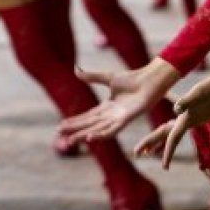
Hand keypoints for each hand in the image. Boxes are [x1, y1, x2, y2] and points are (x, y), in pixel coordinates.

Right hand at [59, 58, 179, 145]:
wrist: (149, 79)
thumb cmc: (132, 78)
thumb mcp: (108, 78)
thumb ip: (91, 76)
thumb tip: (75, 69)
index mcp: (106, 107)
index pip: (87, 117)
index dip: (74, 122)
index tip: (60, 126)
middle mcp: (110, 115)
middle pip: (89, 125)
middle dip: (75, 131)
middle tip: (60, 137)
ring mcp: (118, 119)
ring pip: (97, 130)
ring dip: (84, 135)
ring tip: (71, 140)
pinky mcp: (125, 120)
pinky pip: (112, 130)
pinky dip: (101, 134)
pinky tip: (90, 137)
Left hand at [134, 71, 209, 169]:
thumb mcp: (203, 90)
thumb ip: (188, 100)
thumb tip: (175, 109)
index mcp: (189, 117)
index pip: (173, 137)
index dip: (167, 151)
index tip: (163, 168)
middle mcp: (190, 120)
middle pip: (167, 135)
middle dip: (152, 144)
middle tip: (137, 154)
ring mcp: (194, 117)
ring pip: (172, 131)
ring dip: (158, 140)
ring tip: (147, 149)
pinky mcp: (197, 112)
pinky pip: (178, 125)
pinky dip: (169, 129)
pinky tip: (169, 124)